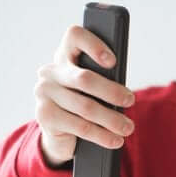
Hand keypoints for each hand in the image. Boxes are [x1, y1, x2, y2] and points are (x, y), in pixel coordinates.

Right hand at [34, 25, 135, 166]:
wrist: (59, 133)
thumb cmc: (83, 102)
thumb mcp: (92, 89)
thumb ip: (102, 80)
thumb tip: (123, 94)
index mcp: (64, 56)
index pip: (75, 36)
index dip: (94, 45)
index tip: (113, 62)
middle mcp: (50, 72)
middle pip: (84, 78)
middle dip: (112, 91)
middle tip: (130, 100)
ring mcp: (44, 94)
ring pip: (85, 107)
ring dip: (111, 119)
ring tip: (128, 127)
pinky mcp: (45, 116)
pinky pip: (80, 127)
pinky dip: (102, 135)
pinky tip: (115, 140)